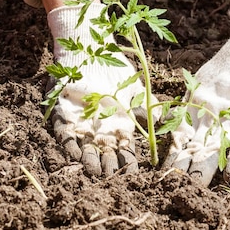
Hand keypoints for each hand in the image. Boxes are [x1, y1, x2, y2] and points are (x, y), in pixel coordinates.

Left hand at [47, 3, 144, 175]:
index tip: (134, 177)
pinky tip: (74, 155)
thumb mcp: (136, 90)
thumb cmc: (115, 69)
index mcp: (119, 126)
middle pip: (105, 156)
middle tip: (113, 181)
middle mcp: (101, 130)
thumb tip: (166, 124)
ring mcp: (81, 124)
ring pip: (85, 150)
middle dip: (109, 169)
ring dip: (89, 161)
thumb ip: (149, 109)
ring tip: (94, 173)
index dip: (129, 165)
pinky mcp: (63, 116)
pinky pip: (64, 135)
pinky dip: (69, 145)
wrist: (90, 48)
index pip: (125, 152)